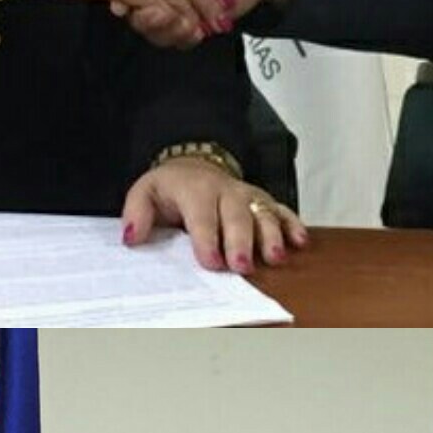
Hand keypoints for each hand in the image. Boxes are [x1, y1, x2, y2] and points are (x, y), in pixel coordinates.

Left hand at [122, 159, 307, 271]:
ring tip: (276, 257)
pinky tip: (300, 241)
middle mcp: (226, 191)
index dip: (207, 239)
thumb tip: (132, 237)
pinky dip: (292, 225)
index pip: (202, 216)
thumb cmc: (171, 189)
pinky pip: (281, 210)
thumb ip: (136, 214)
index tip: (210, 262)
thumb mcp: (144, 193)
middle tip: (242, 267)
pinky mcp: (263, 201)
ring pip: (263, 214)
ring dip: (272, 236)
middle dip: (241, 242)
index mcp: (195, 190)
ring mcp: (247, 196)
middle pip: (237, 217)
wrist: (195, 165)